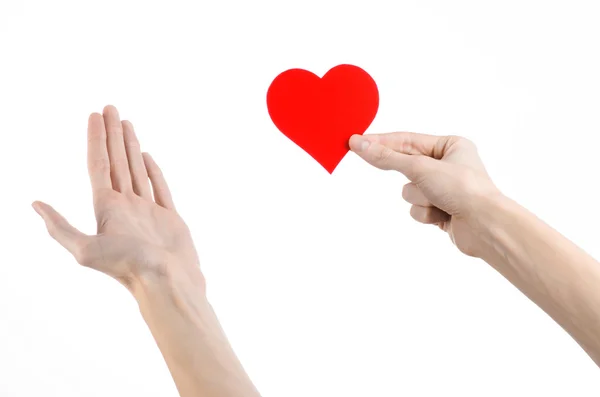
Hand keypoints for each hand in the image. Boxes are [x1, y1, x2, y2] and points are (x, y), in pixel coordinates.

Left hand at [33, 105, 201, 291]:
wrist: (168, 283)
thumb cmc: (130, 268)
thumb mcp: (85, 249)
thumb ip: (59, 227)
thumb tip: (34, 204)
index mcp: (107, 208)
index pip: (98, 165)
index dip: (96, 139)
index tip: (95, 115)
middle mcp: (126, 206)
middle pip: (116, 162)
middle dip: (112, 134)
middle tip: (110, 108)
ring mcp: (148, 211)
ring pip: (136, 170)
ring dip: (130, 146)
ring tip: (127, 124)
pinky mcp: (169, 217)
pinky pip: (159, 187)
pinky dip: (153, 170)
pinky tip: (146, 156)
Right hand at [349, 132, 501, 257]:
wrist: (485, 227)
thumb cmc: (464, 190)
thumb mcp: (420, 168)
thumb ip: (387, 158)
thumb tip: (360, 144)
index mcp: (451, 146)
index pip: (407, 140)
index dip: (380, 141)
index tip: (356, 142)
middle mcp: (448, 165)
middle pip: (406, 166)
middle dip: (407, 175)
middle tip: (361, 154)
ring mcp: (445, 189)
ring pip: (410, 191)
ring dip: (419, 198)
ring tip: (438, 201)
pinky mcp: (442, 210)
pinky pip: (417, 208)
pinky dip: (425, 213)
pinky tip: (442, 217)